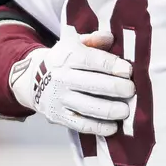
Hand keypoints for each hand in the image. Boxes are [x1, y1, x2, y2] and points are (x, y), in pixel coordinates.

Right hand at [10, 32, 135, 135]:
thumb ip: (94, 39)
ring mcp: (59, 98)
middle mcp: (62, 78)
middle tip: (131, 90)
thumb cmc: (64, 60)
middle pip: (91, 84)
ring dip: (109, 110)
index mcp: (68, 57)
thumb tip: (110, 37)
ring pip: (87, 106)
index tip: (128, 71)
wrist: (33, 78)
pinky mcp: (58, 116)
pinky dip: (98, 127)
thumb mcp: (75, 43)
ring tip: (126, 111)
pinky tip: (113, 127)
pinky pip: (80, 124)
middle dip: (115, 88)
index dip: (111, 65)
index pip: (91, 61)